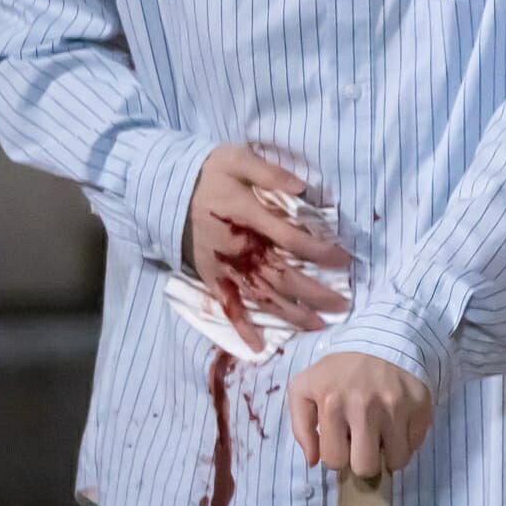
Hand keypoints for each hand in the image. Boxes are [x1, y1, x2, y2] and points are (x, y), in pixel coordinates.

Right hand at [186, 147, 352, 346]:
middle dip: (314, 293)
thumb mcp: (237, 159)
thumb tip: (303, 188)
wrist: (161, 189)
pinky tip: (258, 346)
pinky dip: (242, 327)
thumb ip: (269, 174)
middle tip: (343, 305)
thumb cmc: (205, 173)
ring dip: (290, 314)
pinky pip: (227, 306)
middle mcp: (239, 248)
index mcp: (248, 217)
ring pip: (262, 296)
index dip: (320, 252)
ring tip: (318, 327)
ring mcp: (224, 266)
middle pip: (282, 276)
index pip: (292, 240)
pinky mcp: (210, 277)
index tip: (345, 260)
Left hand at [287, 352, 432, 475]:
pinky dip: (407, 440)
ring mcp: (396, 408)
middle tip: (364, 446)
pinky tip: (398, 424)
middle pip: (367, 467)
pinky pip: (416, 443)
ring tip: (383, 437)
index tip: (342, 443)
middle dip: (364, 462)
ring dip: (389, 454)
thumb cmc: (338, 371)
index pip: (335, 460)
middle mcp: (365, 409)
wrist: (380, 340)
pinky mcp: (420, 405)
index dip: (338, 456)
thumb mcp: (304, 389)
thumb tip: (313, 461)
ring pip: (397, 460)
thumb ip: (300, 428)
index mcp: (332, 406)